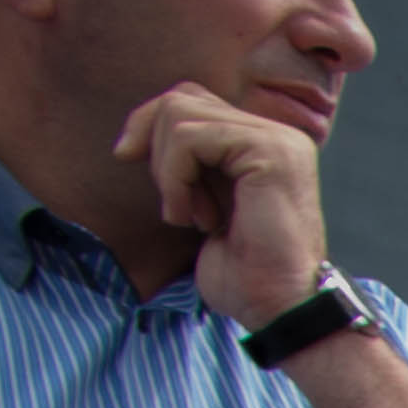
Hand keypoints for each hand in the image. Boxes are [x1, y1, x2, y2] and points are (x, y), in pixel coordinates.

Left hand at [119, 81, 334, 331]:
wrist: (279, 309)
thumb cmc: (243, 272)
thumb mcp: (204, 202)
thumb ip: (189, 161)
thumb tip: (137, 131)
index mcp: (264, 144)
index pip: (190, 99)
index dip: (148, 124)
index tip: (127, 158)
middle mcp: (277, 134)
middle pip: (181, 98)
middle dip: (156, 150)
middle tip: (177, 205)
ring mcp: (277, 139)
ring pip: (180, 114)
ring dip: (167, 171)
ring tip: (189, 216)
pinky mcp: (269, 151)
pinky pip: (190, 138)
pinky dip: (175, 179)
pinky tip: (193, 217)